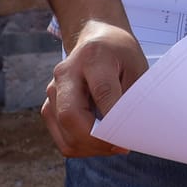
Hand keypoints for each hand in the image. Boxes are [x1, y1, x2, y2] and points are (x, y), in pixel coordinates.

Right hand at [43, 21, 148, 157]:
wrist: (96, 39)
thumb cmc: (120, 54)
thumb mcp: (136, 67)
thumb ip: (132, 97)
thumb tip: (131, 132)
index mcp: (92, 57)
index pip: (102, 92)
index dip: (114, 119)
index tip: (129, 136)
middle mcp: (65, 73)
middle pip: (71, 116)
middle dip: (97, 140)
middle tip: (121, 146)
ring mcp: (53, 90)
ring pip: (65, 134)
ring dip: (91, 148)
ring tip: (113, 144)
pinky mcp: (49, 106)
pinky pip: (62, 139)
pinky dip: (82, 147)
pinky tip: (99, 141)